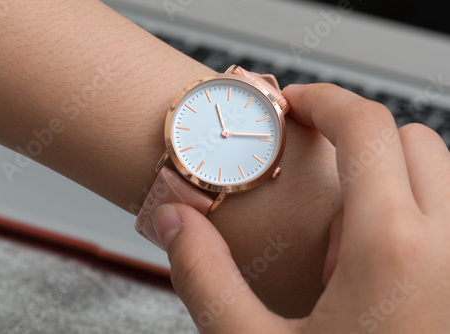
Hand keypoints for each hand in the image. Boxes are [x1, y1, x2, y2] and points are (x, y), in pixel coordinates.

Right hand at [152, 84, 449, 332]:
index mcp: (391, 249)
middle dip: (357, 131)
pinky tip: (375, 247)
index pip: (367, 126)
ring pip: (441, 169)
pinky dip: (416, 200)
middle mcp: (448, 246)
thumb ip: (204, 278)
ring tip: (342, 209)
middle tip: (312, 154)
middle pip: (411, 136)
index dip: (324, 99)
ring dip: (390, 165)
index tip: (293, 104)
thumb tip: (173, 221)